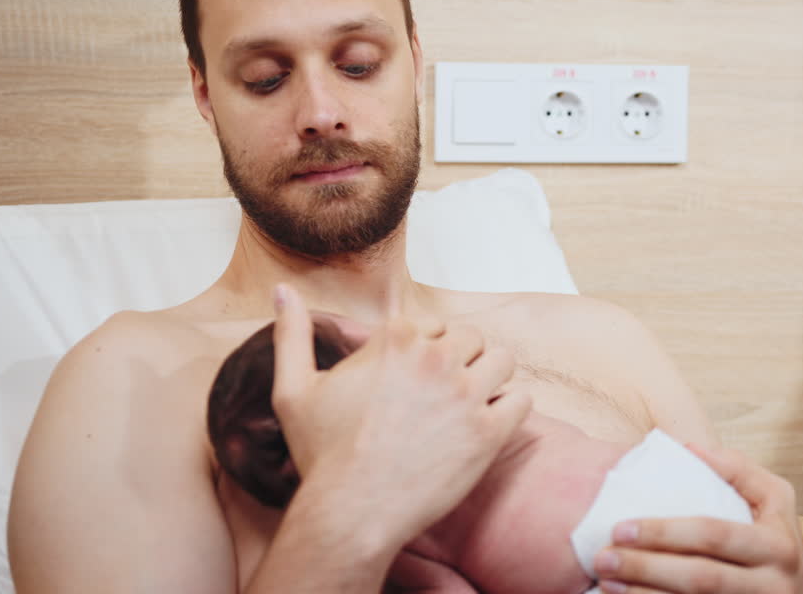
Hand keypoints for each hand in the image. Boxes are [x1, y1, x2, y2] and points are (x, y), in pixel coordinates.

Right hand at [268, 282, 532, 546]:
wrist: (350, 512)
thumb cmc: (322, 454)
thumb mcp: (294, 389)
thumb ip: (291, 334)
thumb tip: (280, 290)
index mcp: (395, 339)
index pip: (434, 324)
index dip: (426, 349)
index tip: (414, 379)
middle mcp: (434, 358)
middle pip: (471, 337)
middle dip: (461, 359)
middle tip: (443, 394)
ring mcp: (465, 394)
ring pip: (502, 360)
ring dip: (490, 377)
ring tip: (471, 403)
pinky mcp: (488, 432)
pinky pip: (522, 400)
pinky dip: (510, 409)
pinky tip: (488, 424)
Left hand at [592, 445, 802, 593]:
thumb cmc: (778, 540)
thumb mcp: (775, 499)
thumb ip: (735, 469)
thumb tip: (685, 448)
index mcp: (776, 545)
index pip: (713, 535)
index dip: (665, 531)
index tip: (621, 527)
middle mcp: (768, 584)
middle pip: (700, 578)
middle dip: (646, 567)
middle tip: (604, 557)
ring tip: (606, 583)